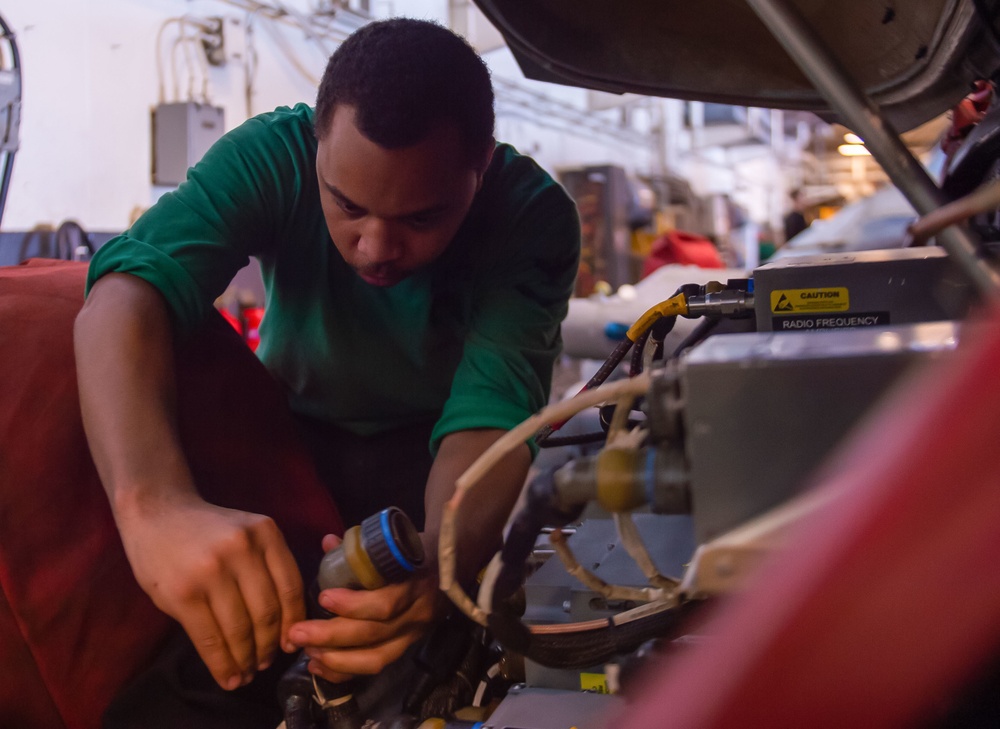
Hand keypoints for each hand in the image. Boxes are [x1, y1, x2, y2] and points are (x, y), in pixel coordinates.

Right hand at [114, 494, 304, 689]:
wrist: (155, 512)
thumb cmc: (206, 530)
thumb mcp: (246, 534)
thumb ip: (266, 566)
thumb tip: (286, 623)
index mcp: (265, 533)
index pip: (291, 587)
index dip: (293, 622)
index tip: (290, 644)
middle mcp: (242, 549)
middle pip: (267, 612)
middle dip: (269, 646)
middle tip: (266, 664)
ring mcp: (212, 571)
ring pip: (240, 629)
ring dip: (246, 659)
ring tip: (246, 673)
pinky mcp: (183, 593)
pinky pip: (210, 638)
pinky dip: (222, 664)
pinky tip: (227, 677)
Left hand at [287, 534, 442, 682]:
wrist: (452, 566)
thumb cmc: (417, 552)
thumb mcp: (395, 544)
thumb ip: (362, 547)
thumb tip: (327, 542)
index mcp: (415, 584)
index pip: (386, 604)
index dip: (353, 605)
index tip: (323, 597)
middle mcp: (416, 615)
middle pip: (373, 635)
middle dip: (331, 636)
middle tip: (298, 633)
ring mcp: (412, 636)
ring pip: (375, 659)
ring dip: (336, 660)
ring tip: (306, 652)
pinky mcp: (406, 649)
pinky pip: (375, 668)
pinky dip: (345, 672)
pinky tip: (319, 667)